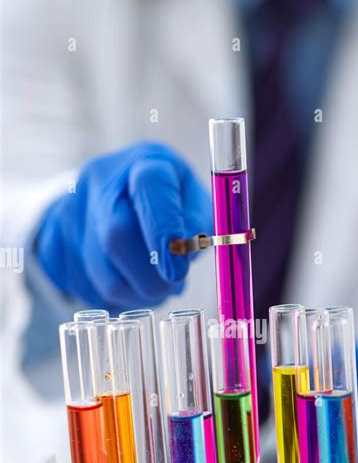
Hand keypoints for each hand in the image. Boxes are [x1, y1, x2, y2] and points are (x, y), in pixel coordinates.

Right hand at [36, 141, 211, 309]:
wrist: (116, 197)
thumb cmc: (171, 204)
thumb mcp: (196, 207)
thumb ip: (197, 231)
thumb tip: (179, 262)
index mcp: (145, 162)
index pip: (149, 186)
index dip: (164, 232)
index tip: (178, 271)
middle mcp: (102, 180)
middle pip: (116, 237)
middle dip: (150, 278)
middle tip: (171, 289)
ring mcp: (71, 208)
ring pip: (101, 274)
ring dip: (135, 295)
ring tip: (154, 289)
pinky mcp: (56, 240)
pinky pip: (84, 288)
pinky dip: (113, 300)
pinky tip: (129, 286)